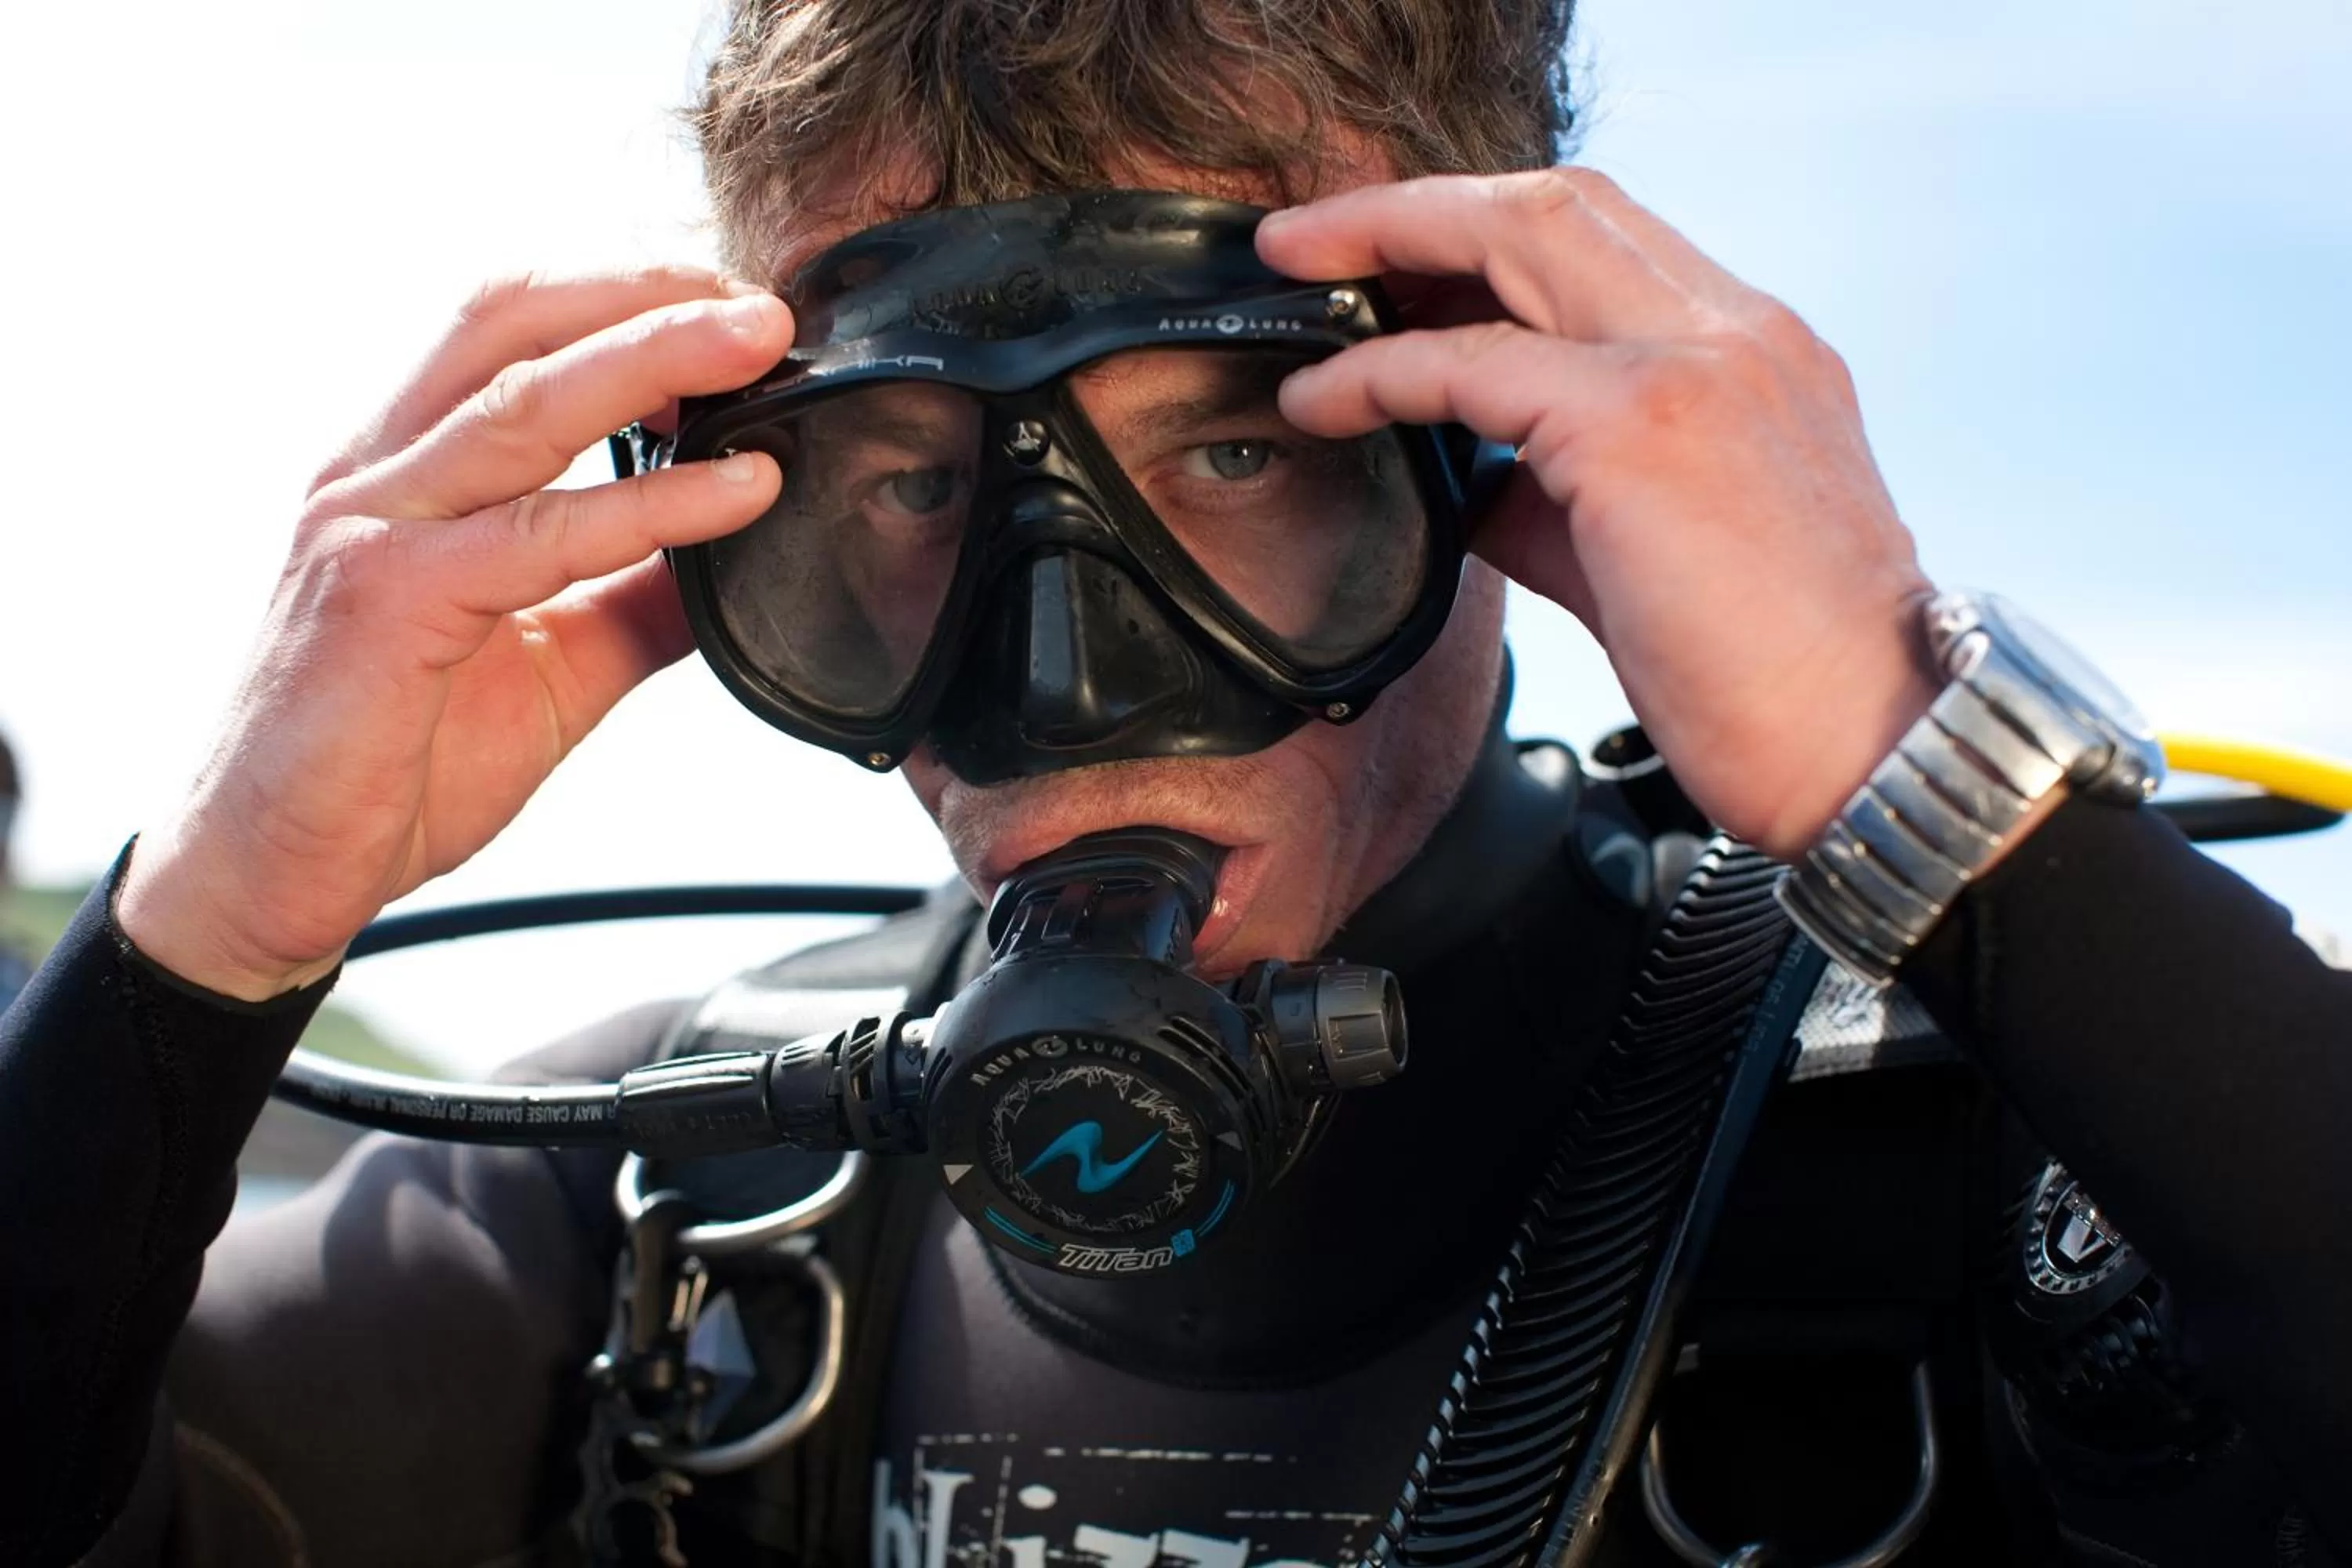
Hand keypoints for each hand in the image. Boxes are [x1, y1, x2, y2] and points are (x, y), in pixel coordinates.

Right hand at [116, 269, 791, 998]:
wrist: (275, 872)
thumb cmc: (391, 762)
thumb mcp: (552, 662)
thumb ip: (633, 596)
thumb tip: (741, 555)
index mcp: (407, 470)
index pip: (509, 332)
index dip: (621, 299)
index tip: (730, 306)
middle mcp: (379, 475)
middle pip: (512, 328)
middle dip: (645, 295)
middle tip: (761, 305)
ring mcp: (373, 528)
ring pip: (525, 403)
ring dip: (655, 358)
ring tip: (758, 344)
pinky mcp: (386, 601)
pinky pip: (539, 532)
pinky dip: (652, 501)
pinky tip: (739, 492)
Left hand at [1259, 170, 1937, 858]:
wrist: (1878, 751)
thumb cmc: (1780, 678)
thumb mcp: (1659, 554)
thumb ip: (1564, 498)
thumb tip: (1471, 485)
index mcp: (1754, 352)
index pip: (1603, 237)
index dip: (1482, 231)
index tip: (1393, 261)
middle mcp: (1736, 333)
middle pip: (1555, 202)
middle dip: (1417, 206)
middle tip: (1312, 235)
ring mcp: (1695, 366)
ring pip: (1519, 235)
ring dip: (1387, 242)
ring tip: (1294, 273)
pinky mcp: (1643, 430)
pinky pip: (1475, 366)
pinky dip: (1381, 372)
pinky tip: (1322, 400)